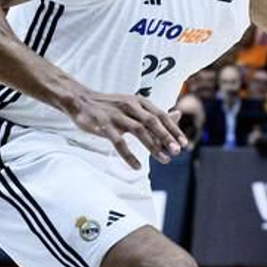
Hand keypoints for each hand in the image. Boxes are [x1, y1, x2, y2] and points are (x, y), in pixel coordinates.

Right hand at [64, 90, 184, 168]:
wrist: (80, 101)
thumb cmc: (111, 106)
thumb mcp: (134, 105)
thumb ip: (154, 113)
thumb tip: (178, 114)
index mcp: (139, 101)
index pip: (161, 115)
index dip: (174, 129)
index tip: (185, 144)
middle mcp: (130, 106)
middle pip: (152, 121)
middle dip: (167, 137)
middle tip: (177, 151)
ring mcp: (116, 115)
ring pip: (138, 131)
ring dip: (153, 146)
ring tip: (164, 159)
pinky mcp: (103, 125)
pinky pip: (118, 142)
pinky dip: (129, 155)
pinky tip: (137, 166)